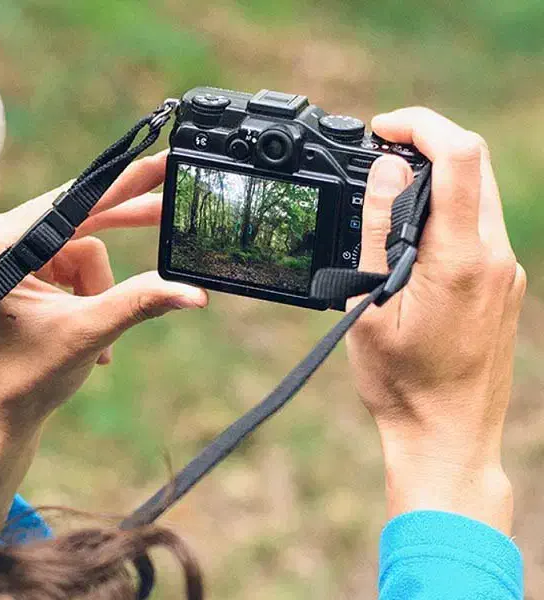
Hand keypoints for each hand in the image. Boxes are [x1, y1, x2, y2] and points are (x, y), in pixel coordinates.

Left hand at [0, 152, 207, 531]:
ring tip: (98, 340)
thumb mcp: (87, 332)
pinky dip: (92, 299)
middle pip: (80, 219)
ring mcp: (11, 254)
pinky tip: (91, 339)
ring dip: (101, 294)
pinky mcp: (23, 271)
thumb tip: (193, 290)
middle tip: (172, 208)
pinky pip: (76, 268)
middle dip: (124, 229)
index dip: (124, 186)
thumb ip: (140, 302)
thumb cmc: (24, 378)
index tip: (161, 163)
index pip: (74, 203)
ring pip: (86, 251)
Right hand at [348, 108, 525, 533]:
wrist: (448, 434)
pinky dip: (444, 214)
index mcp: (461, 257)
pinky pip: (477, 227)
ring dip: (434, 181)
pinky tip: (408, 244)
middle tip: (376, 158)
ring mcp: (505, 270)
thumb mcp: (371, 303)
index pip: (459, 155)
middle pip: (474, 165)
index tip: (381, 129)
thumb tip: (388, 168)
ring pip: (477, 195)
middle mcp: (495, 256)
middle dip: (425, 145)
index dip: (420, 124)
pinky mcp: (503, 284)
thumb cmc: (403, 381)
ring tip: (385, 204)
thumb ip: (379, 230)